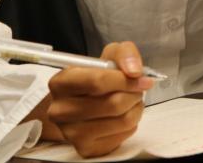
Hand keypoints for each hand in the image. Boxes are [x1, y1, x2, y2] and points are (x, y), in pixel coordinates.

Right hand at [45, 42, 153, 156]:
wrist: (81, 102)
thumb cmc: (96, 77)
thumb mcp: (108, 55)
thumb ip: (124, 54)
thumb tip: (134, 72)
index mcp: (61, 83)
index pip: (98, 82)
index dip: (125, 80)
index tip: (142, 78)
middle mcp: (60, 110)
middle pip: (113, 104)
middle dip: (133, 94)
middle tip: (137, 89)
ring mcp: (71, 133)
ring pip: (122, 120)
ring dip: (135, 107)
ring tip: (131, 100)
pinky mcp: (85, 148)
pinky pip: (123, 134)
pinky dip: (132, 122)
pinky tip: (124, 114)